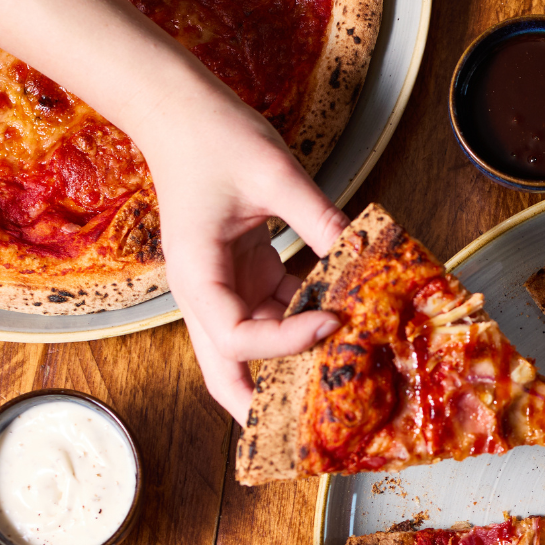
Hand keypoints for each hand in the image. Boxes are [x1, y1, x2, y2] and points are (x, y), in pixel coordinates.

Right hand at [140, 85, 349, 422]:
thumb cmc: (212, 136)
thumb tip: (363, 252)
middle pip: (224, 372)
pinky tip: (342, 320)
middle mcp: (206, 295)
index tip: (332, 322)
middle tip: (301, 434)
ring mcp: (225, 289)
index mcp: (196, 278)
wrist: (180, 110)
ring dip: (291, 364)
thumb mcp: (273, 174)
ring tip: (336, 378)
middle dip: (258, 406)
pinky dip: (305, 324)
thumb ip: (318, 218)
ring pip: (253, 349)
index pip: (236, 337)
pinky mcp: (245, 275)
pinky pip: (275, 314)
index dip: (285, 341)